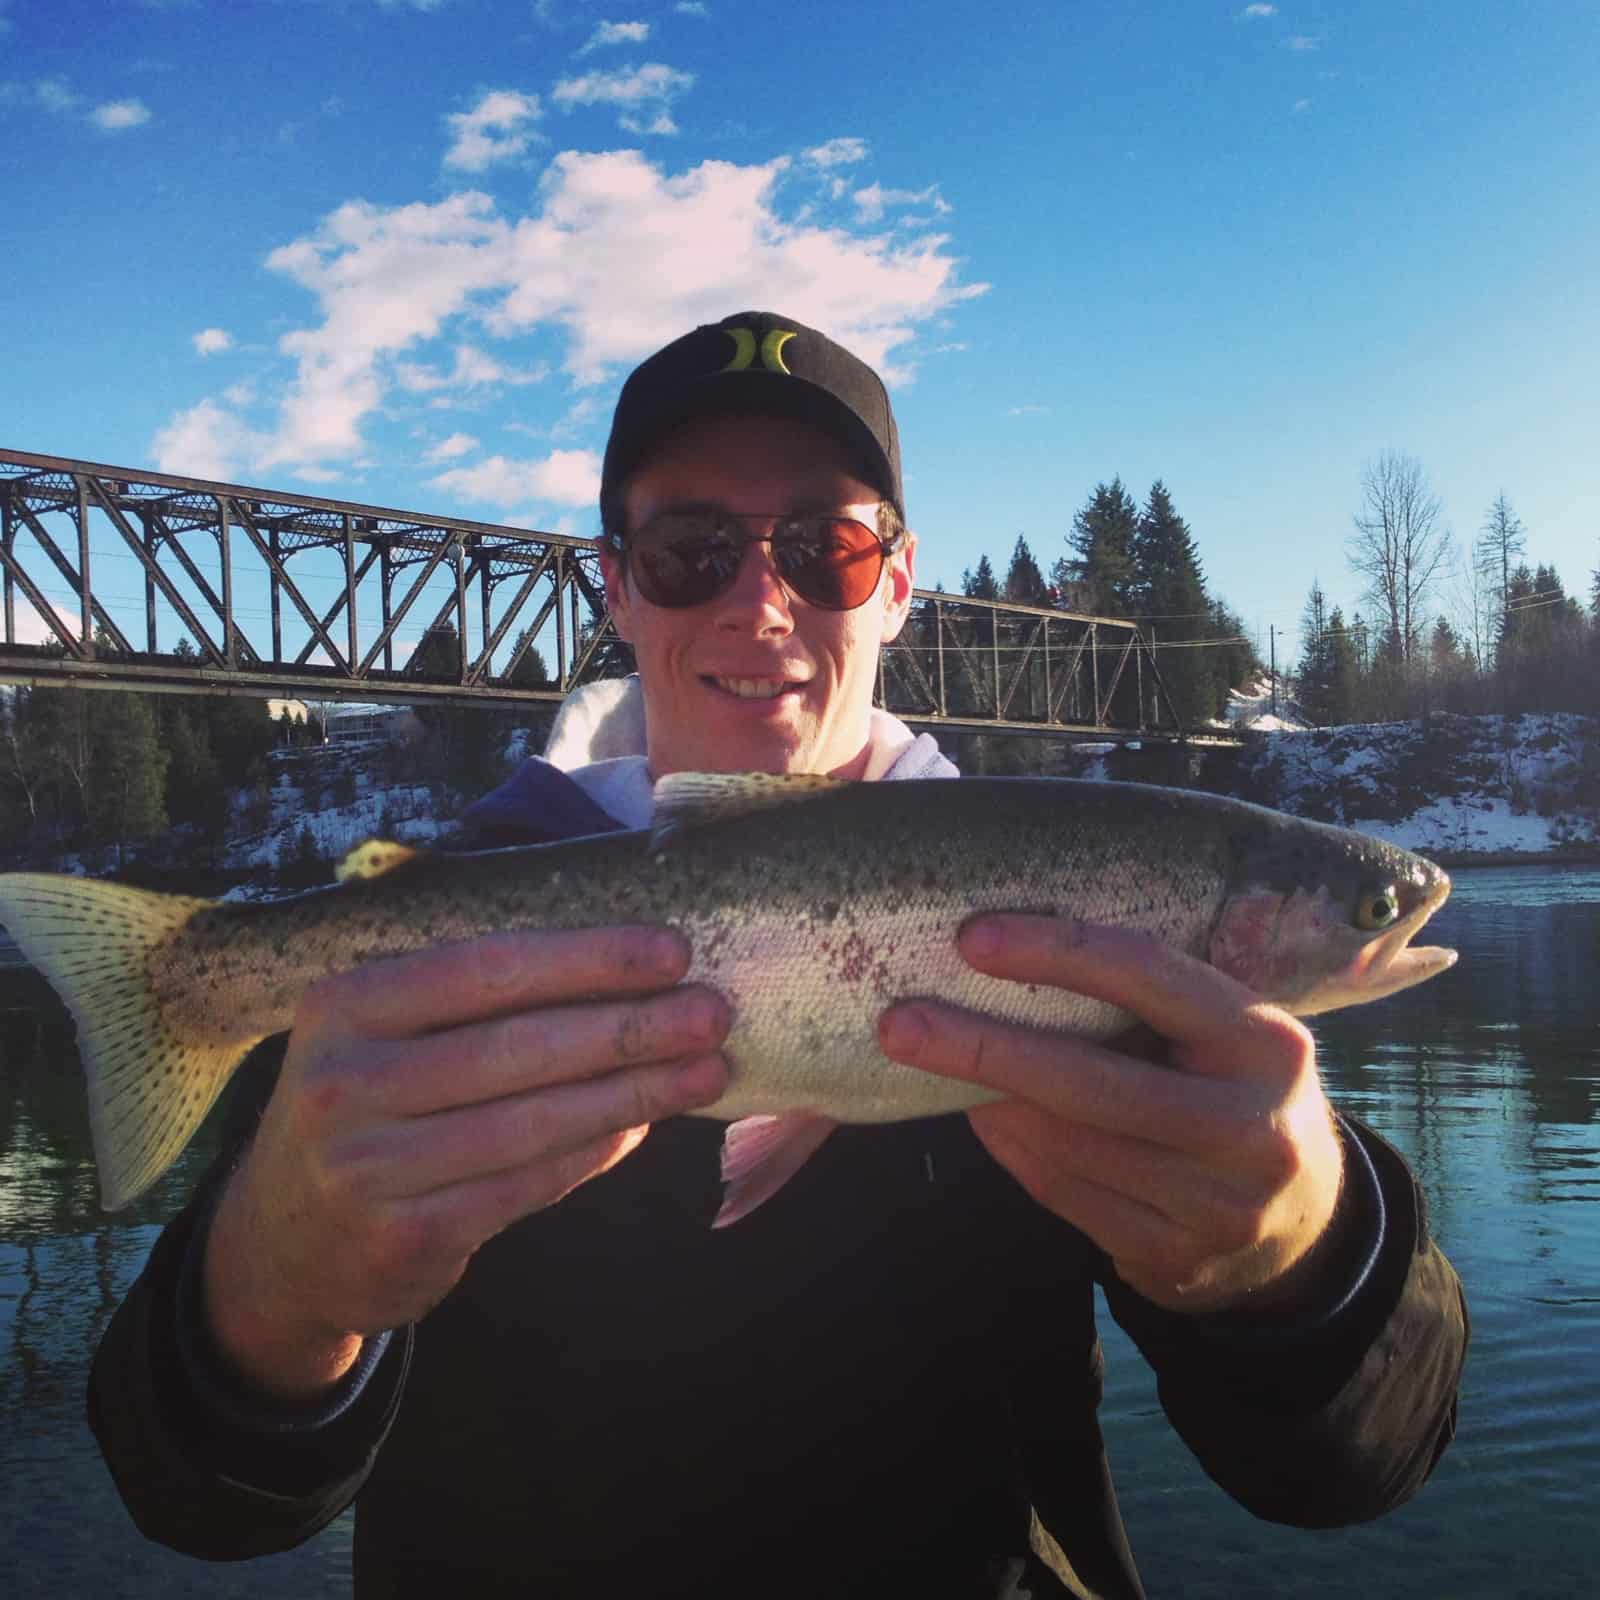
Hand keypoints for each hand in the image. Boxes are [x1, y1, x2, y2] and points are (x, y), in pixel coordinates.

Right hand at [204, 925, 728, 1395]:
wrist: (284, 1242)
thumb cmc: (370, 1107)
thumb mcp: (386, 1035)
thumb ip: (478, 1002)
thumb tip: (631, 975)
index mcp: (346, 1004)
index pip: (486, 968)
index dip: (587, 958)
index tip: (672, 951)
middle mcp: (344, 1082)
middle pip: (517, 1045)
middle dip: (629, 1026)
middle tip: (712, 1012)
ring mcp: (366, 1166)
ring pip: (531, 1121)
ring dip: (632, 1093)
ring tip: (705, 1070)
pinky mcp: (400, 1236)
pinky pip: (524, 1184)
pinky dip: (594, 1150)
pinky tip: (643, 1124)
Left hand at [879, 914, 1343, 1315]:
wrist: (1301, 1225)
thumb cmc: (1232, 1090)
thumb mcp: (1226, 1035)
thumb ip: (1151, 1000)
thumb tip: (1008, 951)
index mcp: (1266, 1042)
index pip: (1150, 978)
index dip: (1059, 952)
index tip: (974, 938)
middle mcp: (1250, 1126)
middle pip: (1092, 1081)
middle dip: (985, 1048)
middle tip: (901, 1022)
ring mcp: (1215, 1204)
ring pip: (1068, 1144)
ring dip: (989, 1101)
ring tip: (929, 1058)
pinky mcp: (1175, 1257)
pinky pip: (1066, 1195)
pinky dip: (1013, 1149)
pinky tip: (980, 1115)